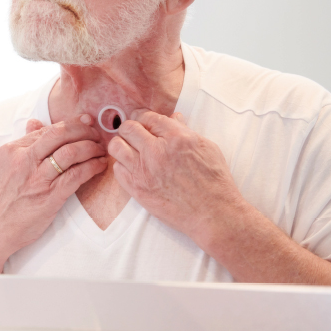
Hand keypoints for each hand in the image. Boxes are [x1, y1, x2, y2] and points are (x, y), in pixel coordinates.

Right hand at [0, 114, 107, 272]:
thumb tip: (34, 123)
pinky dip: (92, 167)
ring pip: (70, 152)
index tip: (84, 122)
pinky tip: (99, 166)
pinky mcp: (49, 197)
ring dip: (91, 148)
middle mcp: (23, 161)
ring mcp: (36, 179)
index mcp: (11, 150)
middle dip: (83, 130)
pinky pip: (76, 176)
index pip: (46, 129)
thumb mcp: (4, 166)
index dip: (70, 123)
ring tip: (100, 150)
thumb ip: (21, 146)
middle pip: (60, 134)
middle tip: (96, 133)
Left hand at [108, 109, 242, 247]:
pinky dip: (123, 165)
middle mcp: (157, 151)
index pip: (149, 117)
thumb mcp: (207, 148)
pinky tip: (133, 168)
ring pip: (116, 146)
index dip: (145, 119)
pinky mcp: (137, 188)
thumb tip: (173, 118)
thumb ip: (186, 131)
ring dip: (122, 145)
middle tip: (136, 136)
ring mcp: (144, 170)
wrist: (213, 213)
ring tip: (131, 150)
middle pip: (128, 128)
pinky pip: (117, 169)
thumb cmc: (214, 181)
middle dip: (131, 129)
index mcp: (177, 138)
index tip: (145, 124)